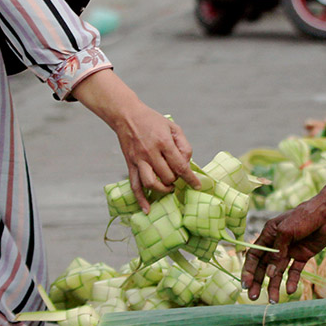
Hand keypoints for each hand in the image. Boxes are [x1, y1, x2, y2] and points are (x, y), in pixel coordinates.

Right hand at [71, 69, 199, 211]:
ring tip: (168, 187)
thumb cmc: (153, 121)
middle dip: (176, 180)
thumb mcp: (173, 127)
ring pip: (151, 183)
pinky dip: (140, 199)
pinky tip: (147, 209)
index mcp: (163, 142)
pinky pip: (135, 185)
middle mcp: (150, 152)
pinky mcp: (130, 164)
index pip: (180, 166)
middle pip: (167, 176)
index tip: (197, 186)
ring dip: (162, 189)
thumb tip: (186, 164)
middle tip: (178, 177)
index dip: (190, 178)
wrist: (127, 115)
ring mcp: (139, 160)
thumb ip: (184, 146)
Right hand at [241, 194, 325, 302]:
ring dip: (274, 285)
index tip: (245, 285)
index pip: (254, 255)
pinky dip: (292, 280)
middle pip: (264, 266)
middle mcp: (277, 244)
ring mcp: (290, 251)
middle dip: (258, 282)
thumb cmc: (303, 217)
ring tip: (274, 300)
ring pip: (278, 272)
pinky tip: (290, 290)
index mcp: (268, 235)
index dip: (248, 270)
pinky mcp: (303, 255)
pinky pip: (294, 271)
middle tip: (254, 297)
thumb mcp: (286, 232)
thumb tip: (270, 274)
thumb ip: (277, 253)